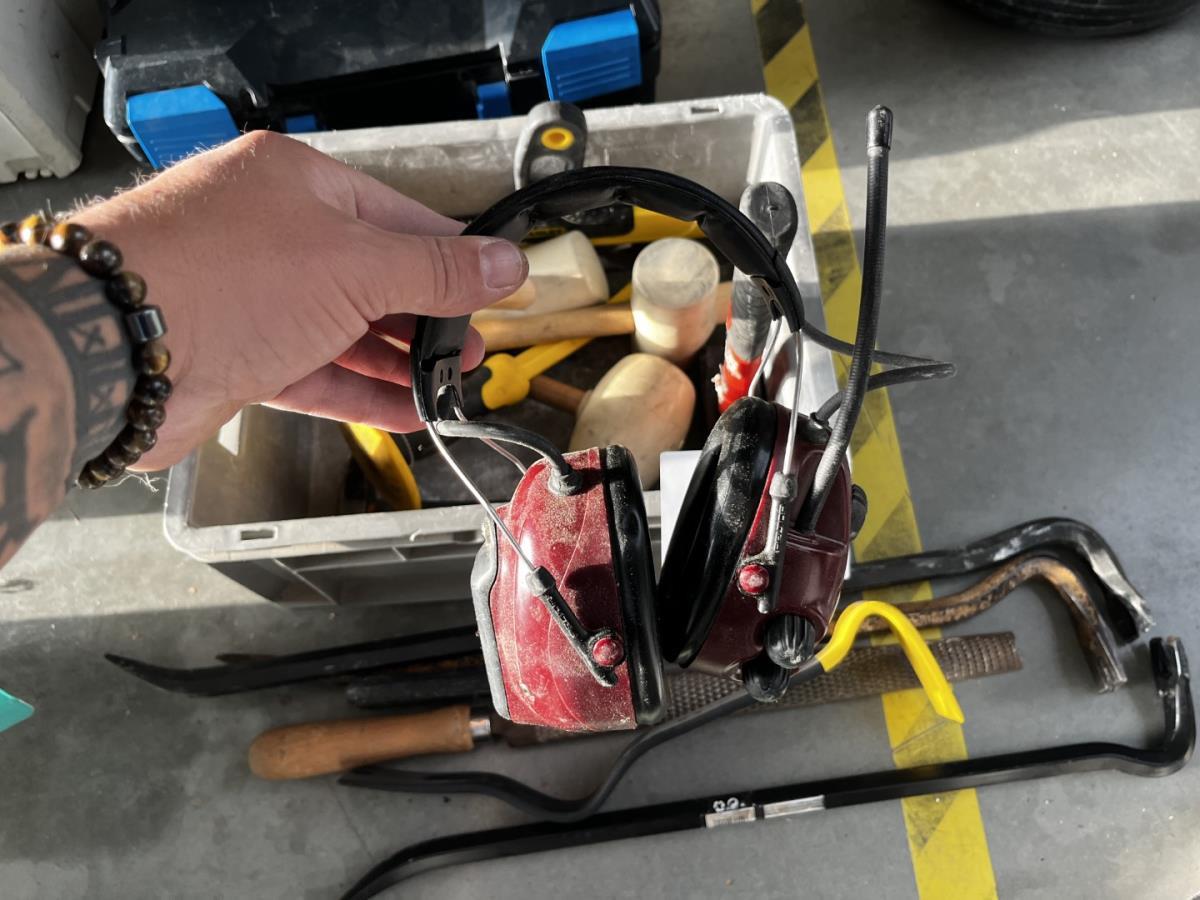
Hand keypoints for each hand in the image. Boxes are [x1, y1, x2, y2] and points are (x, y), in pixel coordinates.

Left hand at [74, 131, 526, 469]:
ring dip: (397, 360)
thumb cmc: (221, 278)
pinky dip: (360, 392)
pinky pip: (314, 372)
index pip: (399, 216)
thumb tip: (505, 263)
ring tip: (448, 385)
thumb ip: (435, 271)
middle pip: (372, 275)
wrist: (117, 349)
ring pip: (344, 328)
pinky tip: (405, 412)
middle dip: (427, 317)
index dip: (452, 256)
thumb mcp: (357, 266)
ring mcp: (252, 297)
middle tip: (470, 349)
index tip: (494, 288)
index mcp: (298, 183)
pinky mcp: (237, 354)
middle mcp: (271, 233)